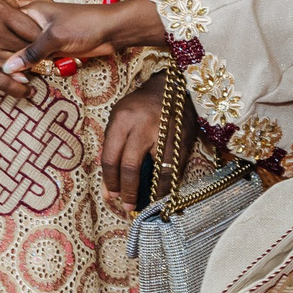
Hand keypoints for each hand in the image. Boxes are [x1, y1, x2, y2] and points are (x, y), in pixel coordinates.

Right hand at [0, 0, 44, 95]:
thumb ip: (24, 2)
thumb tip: (51, 2)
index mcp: (0, 12)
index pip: (34, 30)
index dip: (46, 39)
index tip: (52, 43)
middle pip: (27, 49)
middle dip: (41, 55)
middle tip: (52, 59)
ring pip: (17, 66)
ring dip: (32, 71)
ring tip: (43, 72)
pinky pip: (1, 82)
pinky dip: (17, 88)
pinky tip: (27, 90)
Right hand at [0, 0, 167, 76]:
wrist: (112, 30)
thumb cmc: (84, 24)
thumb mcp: (53, 38)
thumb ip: (31, 53)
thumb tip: (8, 67)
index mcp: (31, 11)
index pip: (7, 27)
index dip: (1, 43)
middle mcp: (35, 23)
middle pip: (16, 44)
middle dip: (16, 58)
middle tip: (12, 72)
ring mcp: (46, 37)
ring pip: (29, 54)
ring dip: (31, 65)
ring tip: (26, 74)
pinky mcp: (56, 48)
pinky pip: (42, 60)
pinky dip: (42, 68)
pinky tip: (40, 74)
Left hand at [101, 72, 179, 206]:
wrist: (170, 87)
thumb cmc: (138, 107)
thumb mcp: (118, 120)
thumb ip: (112, 150)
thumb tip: (108, 189)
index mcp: (122, 119)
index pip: (111, 156)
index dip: (110, 180)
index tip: (111, 195)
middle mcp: (142, 125)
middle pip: (131, 165)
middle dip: (127, 190)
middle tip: (126, 205)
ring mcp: (165, 132)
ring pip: (158, 170)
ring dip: (153, 193)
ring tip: (148, 205)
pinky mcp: (183, 139)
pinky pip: (176, 167)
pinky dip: (170, 183)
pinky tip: (164, 193)